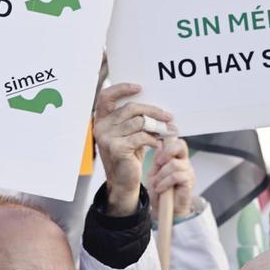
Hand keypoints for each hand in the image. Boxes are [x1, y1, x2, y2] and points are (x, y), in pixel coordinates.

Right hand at [93, 83, 173, 216]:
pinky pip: (141, 136)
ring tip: (167, 131)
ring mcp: (106, 137)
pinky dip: (153, 140)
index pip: (106, 97)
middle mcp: (101, 126)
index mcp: (102, 120)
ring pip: (138, 122)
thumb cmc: (129, 156)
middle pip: (131, 108)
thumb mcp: (130, 134)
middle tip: (168, 116)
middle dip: (153, 111)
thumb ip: (134, 119)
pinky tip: (158, 145)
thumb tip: (155, 106)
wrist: (124, 181)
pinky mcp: (116, 148)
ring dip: (157, 126)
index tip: (139, 88)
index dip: (121, 89)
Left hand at [148, 137, 194, 217]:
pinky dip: (165, 182)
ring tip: (157, 184)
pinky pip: (176, 176)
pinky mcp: (189, 182)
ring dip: (162, 174)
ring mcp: (188, 171)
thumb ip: (158, 159)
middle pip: (181, 145)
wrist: (164, 210)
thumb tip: (160, 143)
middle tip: (158, 163)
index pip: (176, 141)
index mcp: (176, 158)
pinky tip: (161, 189)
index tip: (157, 149)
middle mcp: (184, 162)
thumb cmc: (160, 191)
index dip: (167, 141)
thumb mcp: (154, 172)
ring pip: (174, 164)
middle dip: (167, 152)